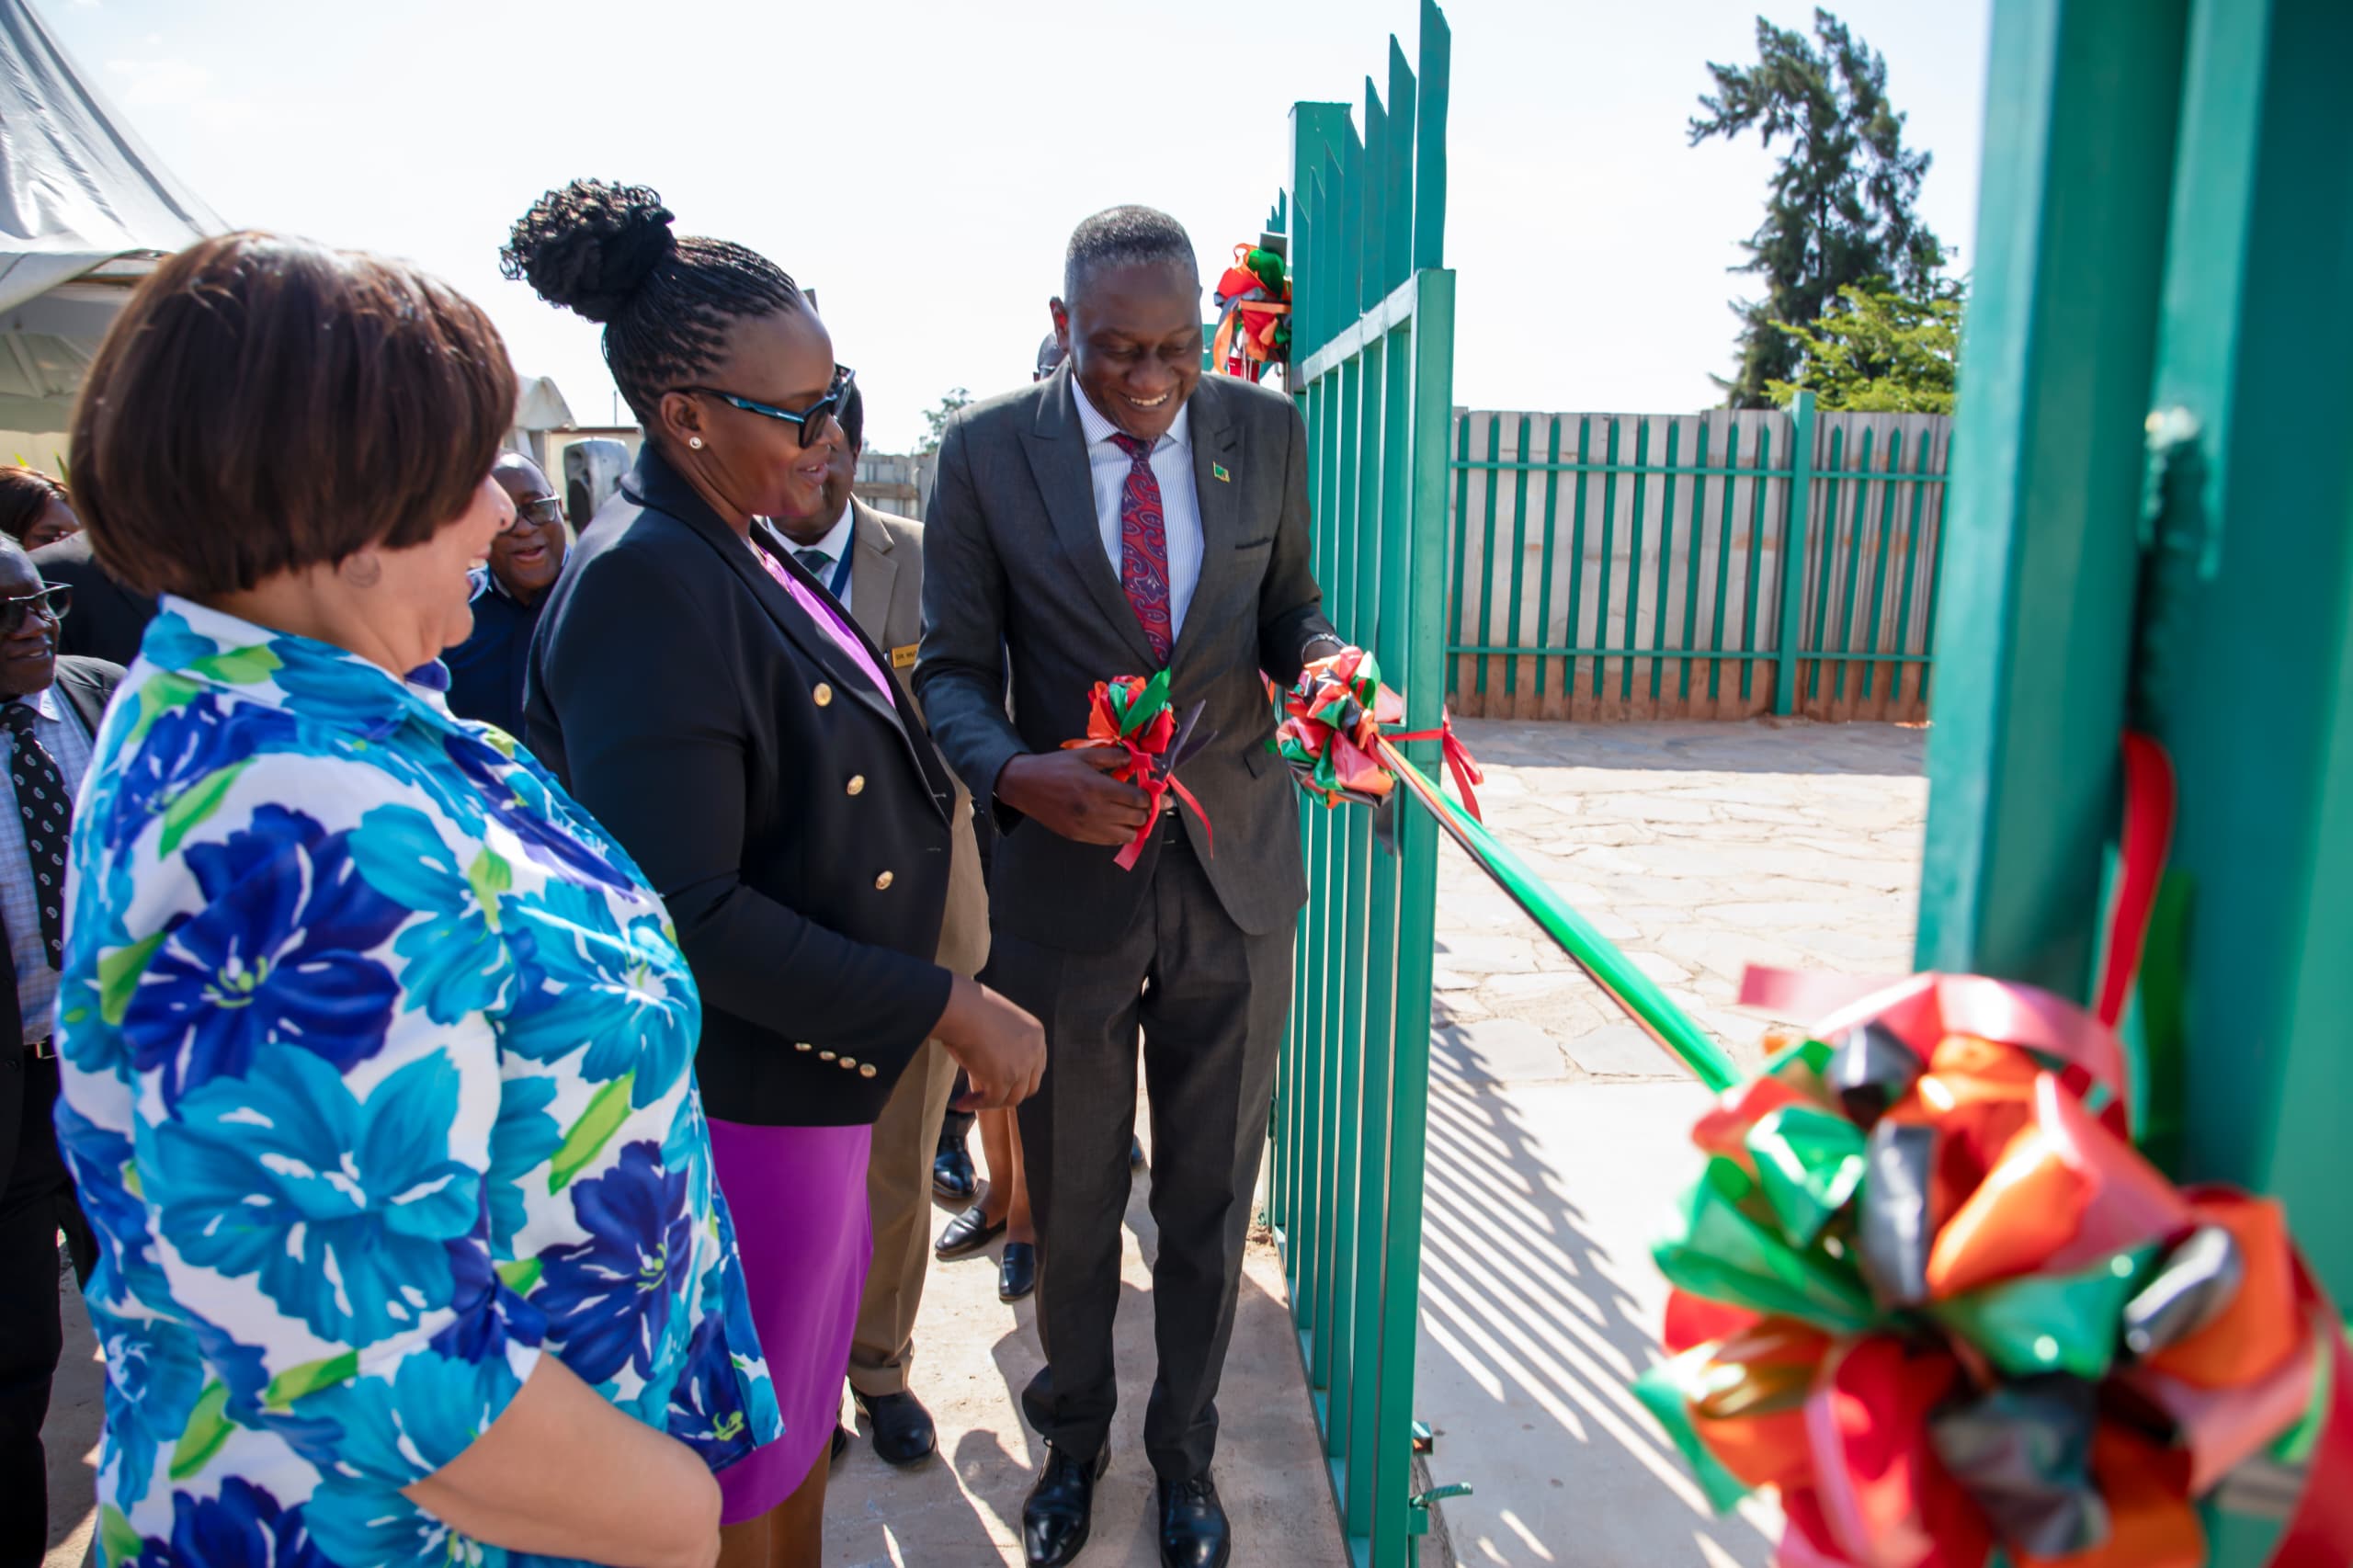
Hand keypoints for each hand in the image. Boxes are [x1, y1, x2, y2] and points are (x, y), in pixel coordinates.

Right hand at [934, 974, 1046, 1109]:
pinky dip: (977, 1105)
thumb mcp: (996, 1024)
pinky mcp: (1003, 1078)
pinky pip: (992, 1101)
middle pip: (1029, 1085)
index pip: (1036, 1066)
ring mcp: (1021, 1066)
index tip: (998, 1082)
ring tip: (968, 1101)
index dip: (1019, 1078)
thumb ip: (1003, 1044)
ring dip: (990, 1102)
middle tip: (986, 1095)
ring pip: (1012, 1098)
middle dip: (1008, 1093)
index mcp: (1035, 1033)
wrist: (959, 1007)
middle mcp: (1034, 1050)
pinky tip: (961, 1104)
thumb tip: (989, 1067)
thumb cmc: (968, 1009)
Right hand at [996, 749, 1152, 846]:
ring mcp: (1087, 827)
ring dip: (1133, 825)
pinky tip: (1114, 822)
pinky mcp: (1079, 836)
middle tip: (1139, 803)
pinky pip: (1110, 842)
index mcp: (1097, 787)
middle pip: (1137, 819)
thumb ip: (1113, 756)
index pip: (1137, 799)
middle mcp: (1095, 810)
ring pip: (1127, 836)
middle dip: (1143, 810)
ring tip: (1127, 814)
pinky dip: (1118, 834)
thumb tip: (1135, 760)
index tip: (1146, 792)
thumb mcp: (1084, 755)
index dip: (1147, 796)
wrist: (1025, 785)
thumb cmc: (1055, 767)